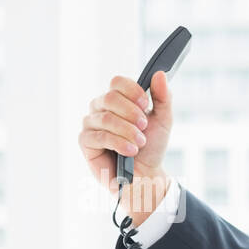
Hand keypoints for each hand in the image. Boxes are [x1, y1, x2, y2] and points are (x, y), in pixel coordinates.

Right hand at [79, 70, 173, 224]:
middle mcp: (101, 108)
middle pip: (110, 98)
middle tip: (144, 127)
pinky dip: (118, 143)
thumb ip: (162, 98)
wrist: (146, 175)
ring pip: (106, 118)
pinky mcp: (85, 141)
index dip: (132, 91)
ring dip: (128, 131)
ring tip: (140, 143)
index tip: (146, 104)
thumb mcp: (163, 121)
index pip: (117, 82)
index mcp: (118, 99)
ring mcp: (91, 124)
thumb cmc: (152, 147)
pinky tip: (130, 151)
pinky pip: (98, 136)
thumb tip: (159, 74)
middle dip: (132, 113)